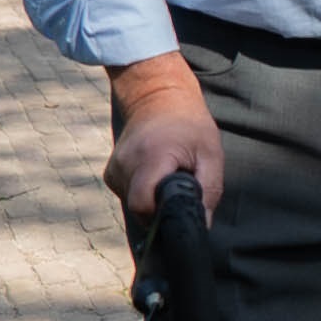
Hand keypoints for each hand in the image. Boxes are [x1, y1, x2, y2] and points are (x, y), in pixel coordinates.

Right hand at [103, 50, 223, 217]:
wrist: (158, 96)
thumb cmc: (190, 125)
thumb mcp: (210, 154)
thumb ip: (208, 190)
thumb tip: (201, 224)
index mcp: (150, 158)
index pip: (143, 206)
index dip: (161, 216)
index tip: (178, 209)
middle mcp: (125, 163)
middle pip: (139, 209)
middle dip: (161, 208)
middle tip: (179, 187)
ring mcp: (114, 168)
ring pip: (133, 204)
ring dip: (153, 200)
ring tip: (167, 176)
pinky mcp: (110, 173)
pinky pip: (127, 195)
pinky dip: (143, 193)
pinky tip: (155, 175)